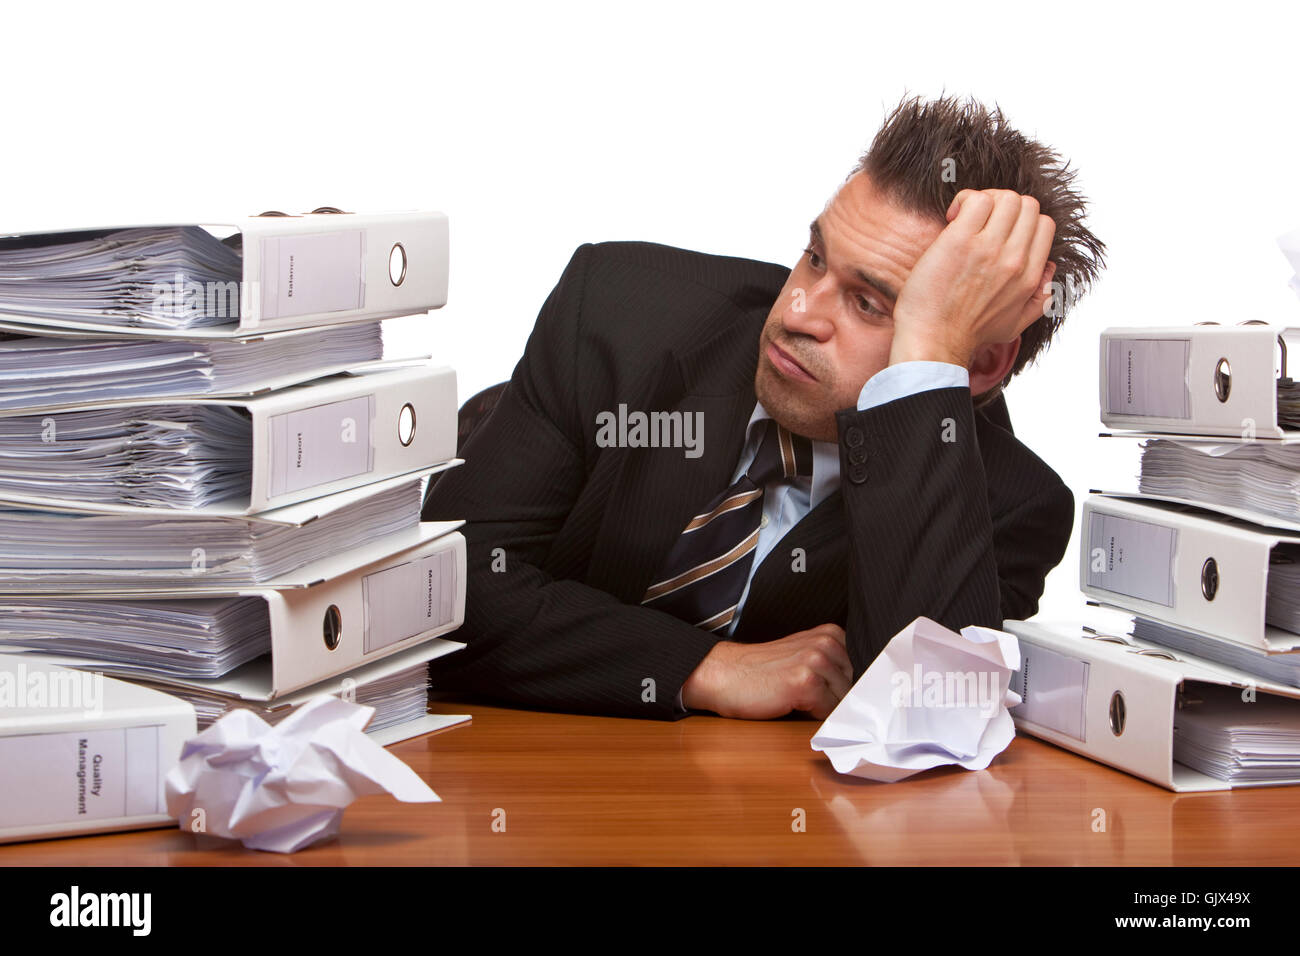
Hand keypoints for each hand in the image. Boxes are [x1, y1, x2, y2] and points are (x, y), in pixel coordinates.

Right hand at [680, 623, 851, 719]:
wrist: (724, 675)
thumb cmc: (761, 671)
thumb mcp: (803, 656)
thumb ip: (832, 664)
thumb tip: (864, 691)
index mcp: (830, 634)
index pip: (864, 670)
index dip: (850, 686)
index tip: (833, 691)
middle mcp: (827, 643)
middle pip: (855, 687)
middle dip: (836, 698)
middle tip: (807, 697)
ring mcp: (817, 661)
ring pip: (843, 701)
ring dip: (822, 708)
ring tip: (795, 698)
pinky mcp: (805, 682)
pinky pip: (828, 711)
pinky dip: (813, 716)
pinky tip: (791, 703)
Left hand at [890, 188, 1056, 367]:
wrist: (933, 341)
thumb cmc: (965, 334)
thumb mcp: (1015, 324)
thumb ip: (1040, 299)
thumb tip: (1049, 272)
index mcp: (1029, 276)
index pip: (1043, 225)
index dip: (1020, 221)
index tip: (997, 233)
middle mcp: (1014, 259)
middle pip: (1027, 205)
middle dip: (1003, 206)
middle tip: (979, 223)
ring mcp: (988, 248)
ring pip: (1005, 197)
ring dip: (985, 200)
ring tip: (964, 219)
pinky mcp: (960, 241)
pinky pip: (977, 199)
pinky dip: (965, 200)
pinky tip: (952, 218)